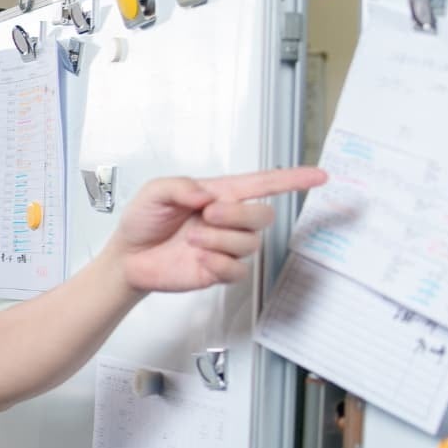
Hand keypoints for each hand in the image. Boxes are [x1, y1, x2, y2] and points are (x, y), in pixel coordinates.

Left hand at [109, 167, 325, 292]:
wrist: (127, 258)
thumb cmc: (143, 222)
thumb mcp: (154, 192)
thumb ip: (180, 187)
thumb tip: (207, 195)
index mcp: (218, 194)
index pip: (264, 184)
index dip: (293, 180)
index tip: (319, 176)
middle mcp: (228, 220)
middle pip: (263, 215)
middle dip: (238, 214)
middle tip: (207, 215)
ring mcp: (226, 246)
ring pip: (250, 243)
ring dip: (220, 239)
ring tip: (192, 239)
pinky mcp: (219, 271)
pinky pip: (238, 269)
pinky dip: (218, 263)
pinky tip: (197, 259)